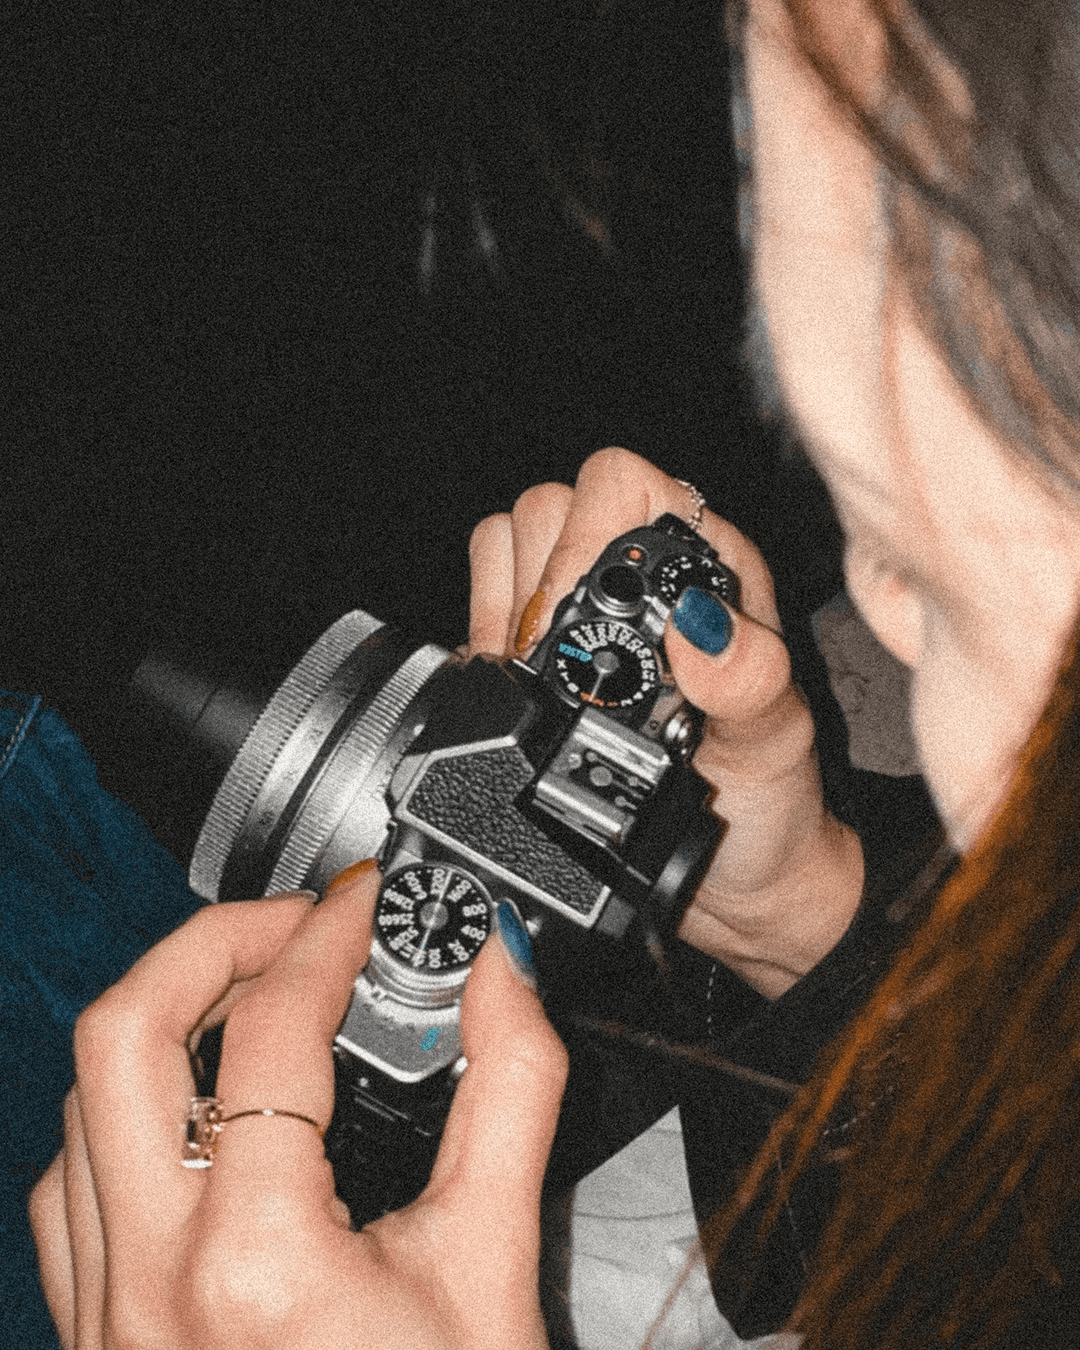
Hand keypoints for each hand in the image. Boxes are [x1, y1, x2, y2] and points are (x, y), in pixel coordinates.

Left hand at [29, 872, 565, 1348]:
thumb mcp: (494, 1263)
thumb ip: (509, 1090)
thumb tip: (499, 969)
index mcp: (254, 1262)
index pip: (270, 1029)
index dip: (329, 934)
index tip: (370, 901)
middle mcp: (148, 1284)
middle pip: (121, 1034)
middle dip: (211, 941)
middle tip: (293, 922)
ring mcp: (104, 1315)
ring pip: (83, 1103)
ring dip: (171, 1021)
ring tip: (261, 997)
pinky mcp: (96, 1336)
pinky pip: (73, 1184)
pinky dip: (133, 1110)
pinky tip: (207, 1109)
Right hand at [467, 447, 863, 997]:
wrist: (736, 877)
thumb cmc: (771, 802)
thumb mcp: (773, 743)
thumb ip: (748, 683)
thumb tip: (702, 626)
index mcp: (706, 567)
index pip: (618, 484)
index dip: (581, 538)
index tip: (575, 622)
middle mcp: (644, 577)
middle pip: (547, 510)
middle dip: (536, 587)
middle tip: (557, 664)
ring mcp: (588, 613)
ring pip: (508, 547)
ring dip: (506, 609)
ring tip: (541, 677)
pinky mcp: (543, 655)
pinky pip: (486, 603)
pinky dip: (485, 637)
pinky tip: (520, 687)